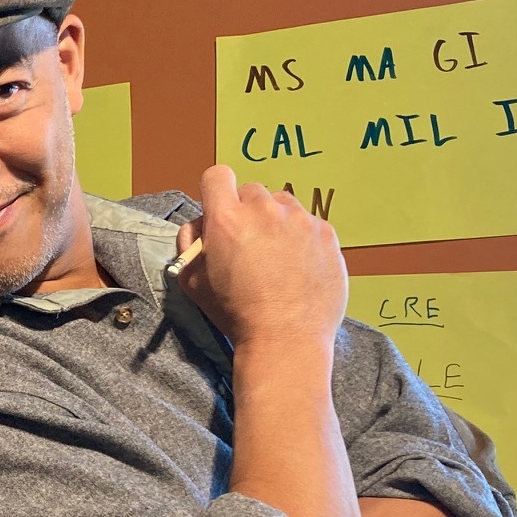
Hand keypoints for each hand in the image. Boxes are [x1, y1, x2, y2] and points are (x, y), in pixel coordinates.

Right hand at [174, 167, 345, 350]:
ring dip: (276, 222)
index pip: (217, 176)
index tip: (220, 212)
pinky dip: (303, 239)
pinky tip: (299, 269)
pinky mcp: (327, 234)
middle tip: (249, 245)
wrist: (285, 340)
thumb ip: (190, 244)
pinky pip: (310, 224)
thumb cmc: (234, 313)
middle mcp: (264, 210)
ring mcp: (300, 220)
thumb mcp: (192, 282)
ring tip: (277, 258)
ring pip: (283, 205)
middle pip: (251, 191)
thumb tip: (201, 226)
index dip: (215, 192)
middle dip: (247, 212)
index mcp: (226, 219)